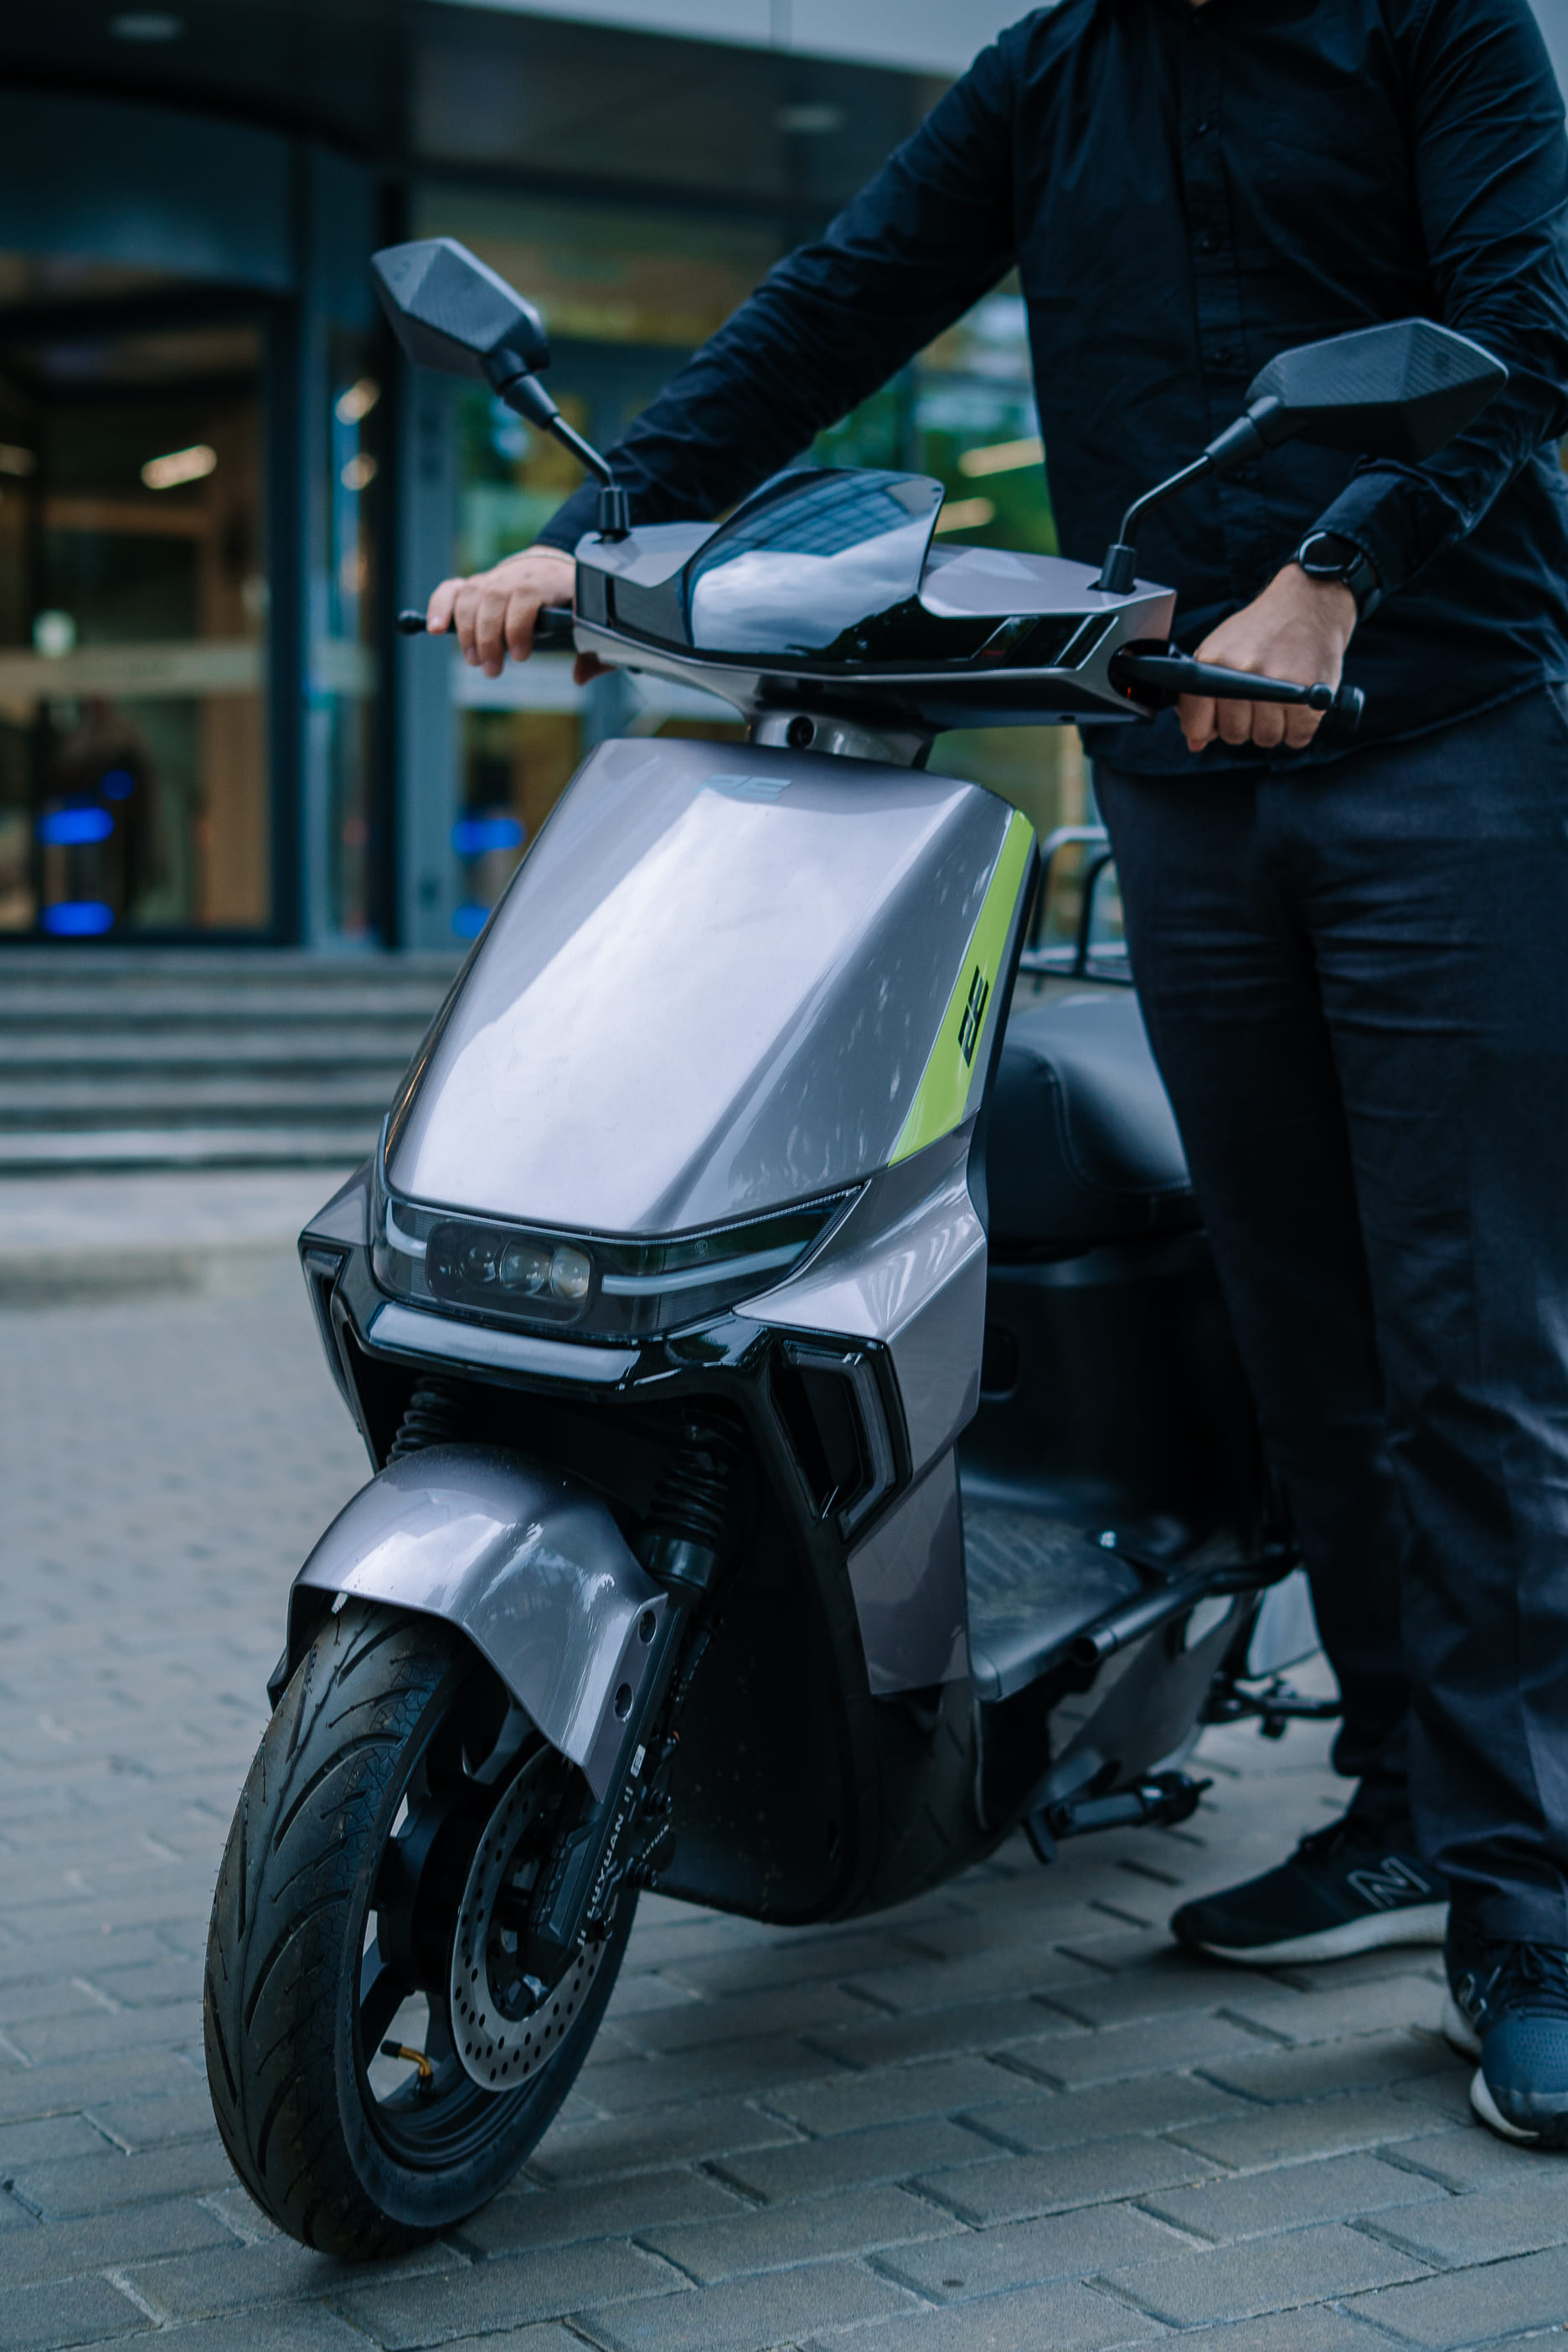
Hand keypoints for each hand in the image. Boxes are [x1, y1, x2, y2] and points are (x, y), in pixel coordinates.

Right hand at [425, 546, 606, 684]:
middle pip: (492, 598)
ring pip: (470, 596)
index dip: (518, 625)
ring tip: (474, 660)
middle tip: (492, 670)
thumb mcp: (592, 621)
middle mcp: (516, 576)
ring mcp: (493, 579)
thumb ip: (594, 651)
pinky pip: (451, 590)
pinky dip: (438, 607)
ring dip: (465, 631)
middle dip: (489, 638)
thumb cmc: (573, 602)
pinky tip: (432, 629)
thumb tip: (580, 677)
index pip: (525, 595)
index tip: (521, 655)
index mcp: (548, 582)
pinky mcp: (476, 585)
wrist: (555, 567)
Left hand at [1177, 565, 1356, 753]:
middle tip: (1256, 700)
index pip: (1197, 723)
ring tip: (1278, 697)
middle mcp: (1242, 672)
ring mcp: (1276, 684)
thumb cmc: (1261, 631)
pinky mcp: (1309, 695)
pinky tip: (1297, 703)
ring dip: (1273, 726)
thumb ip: (1201, 697)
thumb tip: (1195, 743)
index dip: (1207, 728)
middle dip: (1245, 725)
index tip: (1219, 718)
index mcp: (1213, 662)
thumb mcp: (1220, 651)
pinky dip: (1298, 728)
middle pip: (1234, 734)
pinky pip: (1297, 737)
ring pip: (1266, 738)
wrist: (1309, 603)